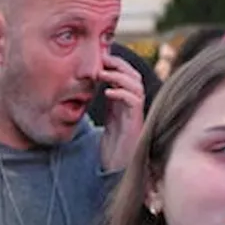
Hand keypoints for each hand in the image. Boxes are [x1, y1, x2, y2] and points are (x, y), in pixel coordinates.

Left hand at [99, 53, 145, 171]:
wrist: (117, 166)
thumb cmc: (112, 145)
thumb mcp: (107, 117)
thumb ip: (105, 102)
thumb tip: (89, 85)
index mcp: (126, 101)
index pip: (126, 74)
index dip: (115, 64)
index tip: (99, 58)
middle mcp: (133, 104)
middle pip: (133, 75)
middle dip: (119, 64)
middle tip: (102, 59)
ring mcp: (136, 112)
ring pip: (135, 85)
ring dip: (118, 76)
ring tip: (102, 73)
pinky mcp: (135, 122)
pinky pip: (133, 101)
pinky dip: (121, 93)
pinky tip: (108, 93)